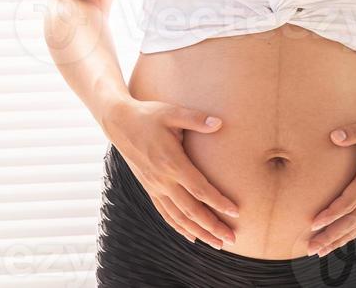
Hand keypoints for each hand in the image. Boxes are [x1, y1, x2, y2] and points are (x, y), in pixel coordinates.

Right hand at [104, 97, 239, 249]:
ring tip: (217, 244)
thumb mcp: (172, 112)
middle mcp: (163, 180)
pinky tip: (192, 236)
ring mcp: (155, 186)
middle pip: (191, 210)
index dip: (218, 202)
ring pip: (178, 217)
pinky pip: (165, 213)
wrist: (119, 122)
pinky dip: (179, 227)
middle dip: (212, 226)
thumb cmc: (148, 115)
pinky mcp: (149, 188)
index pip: (199, 189)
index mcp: (171, 162)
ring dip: (199, 232)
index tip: (236, 212)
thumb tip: (219, 123)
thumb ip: (196, 119)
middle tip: (232, 239)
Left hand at [307, 111, 355, 256]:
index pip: (350, 201)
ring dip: (341, 238)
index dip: (331, 213)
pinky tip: (342, 238)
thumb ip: (354, 132)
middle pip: (354, 220)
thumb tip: (333, 136)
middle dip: (332, 235)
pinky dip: (354, 232)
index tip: (313, 223)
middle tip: (312, 248)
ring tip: (322, 250)